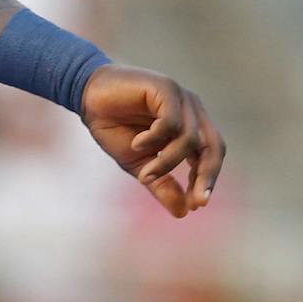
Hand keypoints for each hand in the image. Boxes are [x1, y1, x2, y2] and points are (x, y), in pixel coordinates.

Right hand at [79, 63, 224, 217]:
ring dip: (166, 163)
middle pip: (213, 146)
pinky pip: (171, 123)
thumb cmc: (116, 128)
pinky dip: (154, 140)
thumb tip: (183, 213)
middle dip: (205, 176)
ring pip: (189, 139)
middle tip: (195, 201)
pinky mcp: (166, 88)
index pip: (211, 155)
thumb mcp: (141, 165)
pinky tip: (137, 143)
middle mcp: (192, 111)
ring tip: (144, 173)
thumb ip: (162, 185)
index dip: (207, 180)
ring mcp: (181, 98)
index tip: (196, 205)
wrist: (89, 98)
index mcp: (191, 126)